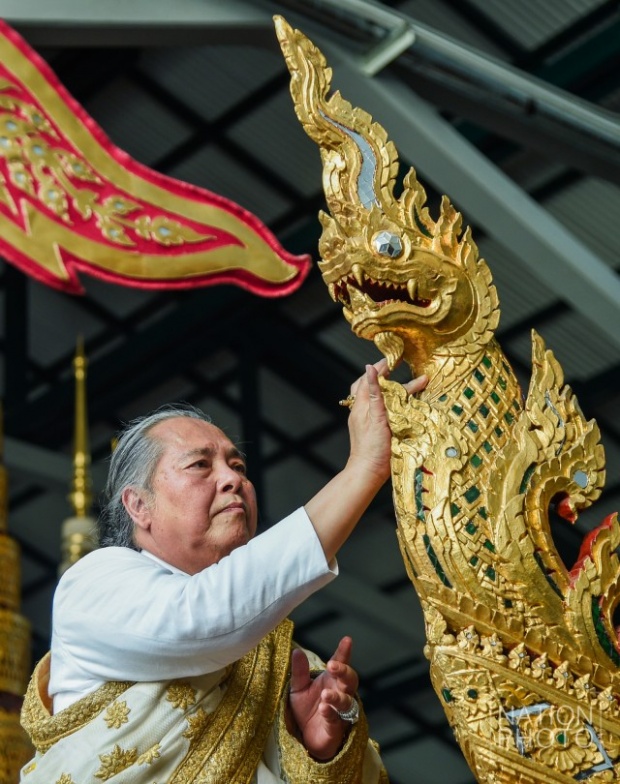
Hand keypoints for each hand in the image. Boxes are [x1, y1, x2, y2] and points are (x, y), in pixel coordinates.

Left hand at [287, 637, 358, 760]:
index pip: (341, 663)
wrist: (305, 737)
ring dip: (337, 697)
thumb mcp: (298, 688)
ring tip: (326, 694)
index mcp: (332, 680)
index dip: (344, 652)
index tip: (347, 640)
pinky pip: (336, 720)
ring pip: (346, 701)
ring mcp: (340, 711)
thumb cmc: (306, 709)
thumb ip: (299, 671)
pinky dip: (330, 714)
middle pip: (350, 680)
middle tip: (332, 665)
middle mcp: (340, 693)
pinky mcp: (335, 728)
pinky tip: (323, 708)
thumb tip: (297, 651)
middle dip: (344, 671)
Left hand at [347, 359, 426, 483]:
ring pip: (376, 398)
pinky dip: (388, 403)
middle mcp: (362, 411)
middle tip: (399, 366)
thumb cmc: (373, 449)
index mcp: (362, 405)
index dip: (381, 367)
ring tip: (401, 382)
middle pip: (372, 387)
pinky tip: (399, 403)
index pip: (370, 379)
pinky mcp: (372, 429)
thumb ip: (375, 393)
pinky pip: (380, 410)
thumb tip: (370, 369)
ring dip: (388, 389)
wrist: (368, 472)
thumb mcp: (377, 417)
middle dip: (386, 376)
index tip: (394, 358)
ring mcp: (366, 420)